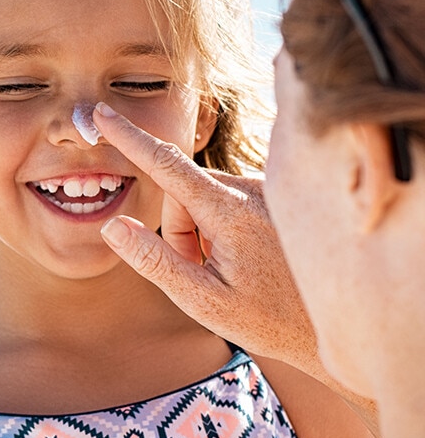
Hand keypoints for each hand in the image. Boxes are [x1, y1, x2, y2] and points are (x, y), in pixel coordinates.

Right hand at [93, 103, 379, 432]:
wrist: (336, 323)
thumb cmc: (268, 320)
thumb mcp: (202, 300)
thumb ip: (155, 260)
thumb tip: (114, 225)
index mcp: (230, 212)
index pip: (166, 166)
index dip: (128, 138)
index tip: (102, 113)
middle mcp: (252, 190)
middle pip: (183, 194)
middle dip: (180, 231)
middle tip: (204, 275)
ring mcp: (267, 191)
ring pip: (204, 199)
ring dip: (203, 232)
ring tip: (232, 272)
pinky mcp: (275, 196)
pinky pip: (228, 201)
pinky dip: (224, 228)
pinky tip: (250, 259)